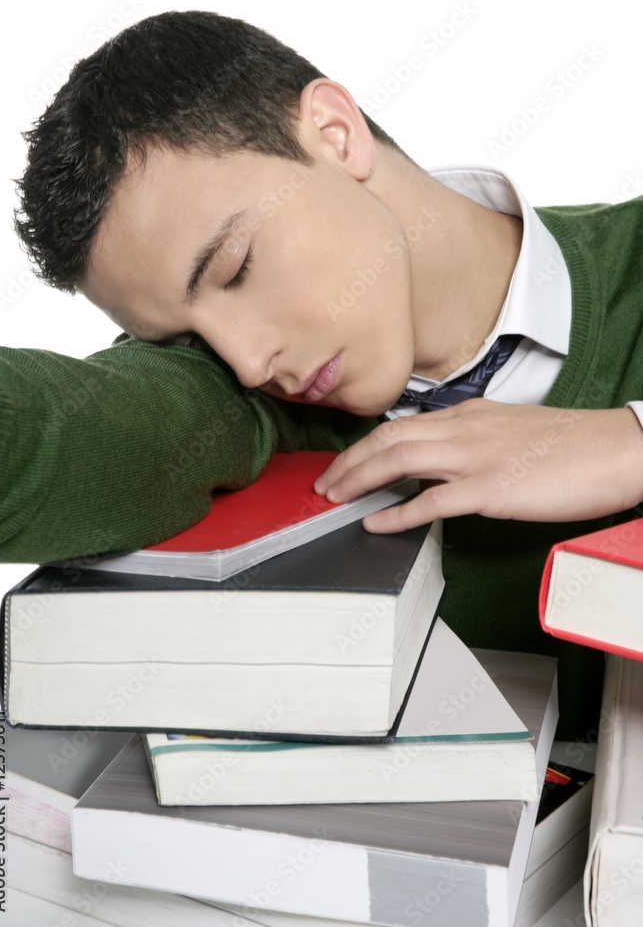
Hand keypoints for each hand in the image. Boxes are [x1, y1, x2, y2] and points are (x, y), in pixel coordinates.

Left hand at [314, 400, 642, 532]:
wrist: (616, 448)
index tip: (346, 461)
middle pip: (387, 438)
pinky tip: (374, 523)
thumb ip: (474, 439)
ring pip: (398, 460)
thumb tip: (446, 459)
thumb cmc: (573, 445)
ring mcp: (475, 457)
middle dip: (348, 461)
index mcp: (470, 414)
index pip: (402, 424)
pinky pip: (430, 501)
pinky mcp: (490, 488)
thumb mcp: (511, 430)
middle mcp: (465, 428)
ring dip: (358, 480)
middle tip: (323, 483)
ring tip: (333, 498)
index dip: (365, 445)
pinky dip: (395, 513)